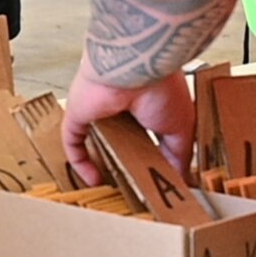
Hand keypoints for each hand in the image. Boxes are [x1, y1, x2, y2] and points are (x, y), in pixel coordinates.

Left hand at [61, 62, 194, 186]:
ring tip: (112, 188)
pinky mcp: (77, 114)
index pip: (147, 135)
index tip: (154, 182)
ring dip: (101, 162)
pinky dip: (81, 162)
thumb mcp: (182, 127)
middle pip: (120, 139)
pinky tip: (93, 179)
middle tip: (132, 188)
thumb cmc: (162, 86)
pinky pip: (74, 142)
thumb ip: (180, 154)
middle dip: (125, 163)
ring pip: (96, 140)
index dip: (149, 158)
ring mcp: (98, 109)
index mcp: (148, 103)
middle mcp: (122, 105)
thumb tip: (181, 178)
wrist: (136, 68)